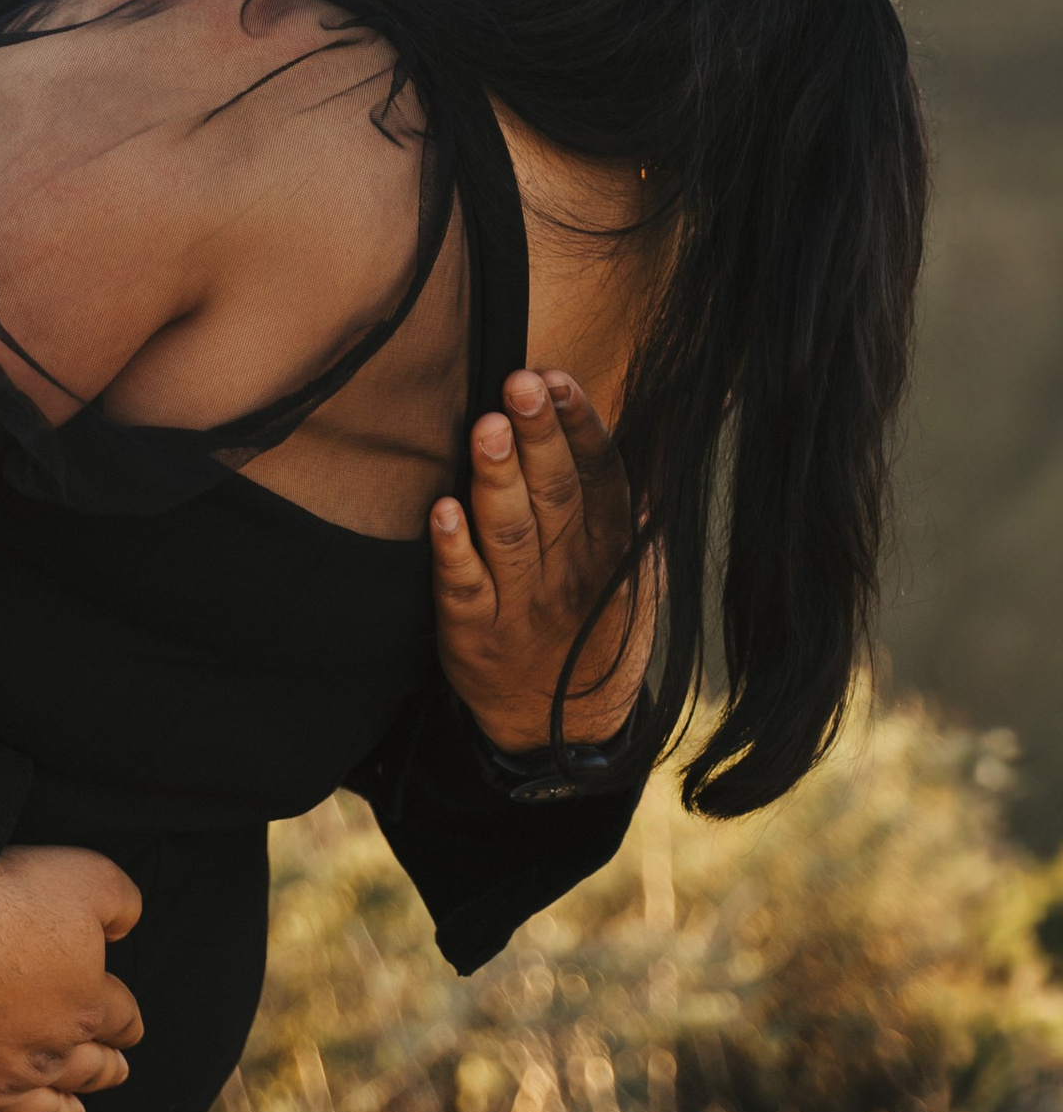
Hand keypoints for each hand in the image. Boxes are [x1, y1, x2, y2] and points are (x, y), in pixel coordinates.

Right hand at [0, 844, 143, 1111]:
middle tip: (114, 1069)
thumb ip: (122, 902)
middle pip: (90, 1070)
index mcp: (87, 1004)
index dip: (126, 1017)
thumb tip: (126, 926)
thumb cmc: (2, 895)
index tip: (124, 1019)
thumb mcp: (86, 874)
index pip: (123, 1019)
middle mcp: (49, 1054)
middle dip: (106, 1068)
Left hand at [431, 370, 652, 754]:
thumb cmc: (594, 629)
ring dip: (497, 479)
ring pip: (510, 534)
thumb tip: (670, 437)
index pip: (601, 479)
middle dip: (539, 437)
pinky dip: (453, 551)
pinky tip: (441, 511)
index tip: (558, 380)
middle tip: (521, 383)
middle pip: (556, 496)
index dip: (581, 428)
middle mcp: (570, 575)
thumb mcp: (638, 574)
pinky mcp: (474, 635)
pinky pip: (465, 589)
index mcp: (611, 553)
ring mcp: (522, 606)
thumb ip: (638, 508)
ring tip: (487, 427)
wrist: (562, 731)